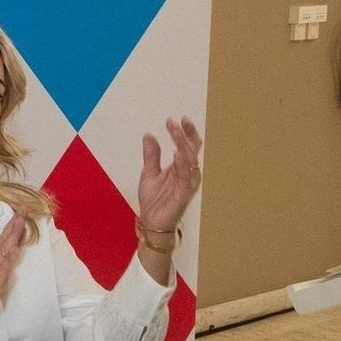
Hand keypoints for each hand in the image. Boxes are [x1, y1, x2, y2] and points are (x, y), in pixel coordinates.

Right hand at [0, 210, 26, 340]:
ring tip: (20, 222)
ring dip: (12, 236)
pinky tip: (14, 251)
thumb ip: (4, 263)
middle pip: (6, 239)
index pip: (6, 238)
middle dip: (15, 224)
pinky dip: (8, 259)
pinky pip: (2, 269)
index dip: (14, 224)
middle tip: (24, 207)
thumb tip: (14, 252)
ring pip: (4, 250)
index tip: (22, 210)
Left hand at [137, 117, 201, 232]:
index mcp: (180, 168)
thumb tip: (149, 135)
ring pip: (190, 161)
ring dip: (184, 146)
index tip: (173, 120)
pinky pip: (187, 177)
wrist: (151, 220)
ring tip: (176, 133)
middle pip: (192, 150)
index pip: (187, 146)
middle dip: (186, 135)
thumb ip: (151, 155)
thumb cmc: (154, 199)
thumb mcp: (149, 173)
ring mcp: (188, 184)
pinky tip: (178, 153)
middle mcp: (187, 174)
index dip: (183, 133)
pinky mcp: (184, 194)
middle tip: (177, 122)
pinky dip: (183, 165)